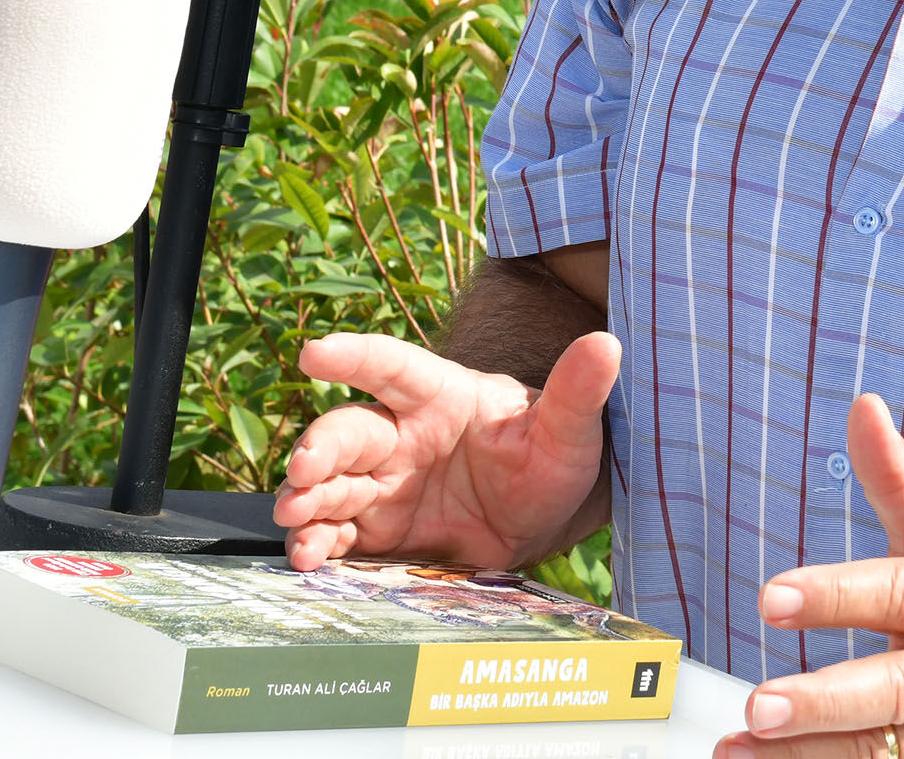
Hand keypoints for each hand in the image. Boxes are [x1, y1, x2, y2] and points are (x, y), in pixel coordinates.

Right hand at [272, 329, 618, 573]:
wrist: (544, 520)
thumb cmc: (550, 459)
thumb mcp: (570, 431)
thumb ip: (578, 392)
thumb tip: (607, 344)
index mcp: (439, 395)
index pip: (391, 367)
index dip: (352, 356)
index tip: (315, 352)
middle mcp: (401, 436)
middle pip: (349, 432)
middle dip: (320, 449)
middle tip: (304, 471)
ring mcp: (385, 485)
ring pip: (333, 485)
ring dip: (307, 501)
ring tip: (296, 521)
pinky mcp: (379, 533)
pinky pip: (339, 535)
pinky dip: (318, 545)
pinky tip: (309, 559)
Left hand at [724, 395, 903, 758]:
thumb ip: (898, 477)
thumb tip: (862, 407)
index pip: (891, 594)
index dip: (831, 596)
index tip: (771, 598)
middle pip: (887, 691)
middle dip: (822, 703)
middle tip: (759, 705)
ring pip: (881, 755)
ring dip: (808, 758)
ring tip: (740, 751)